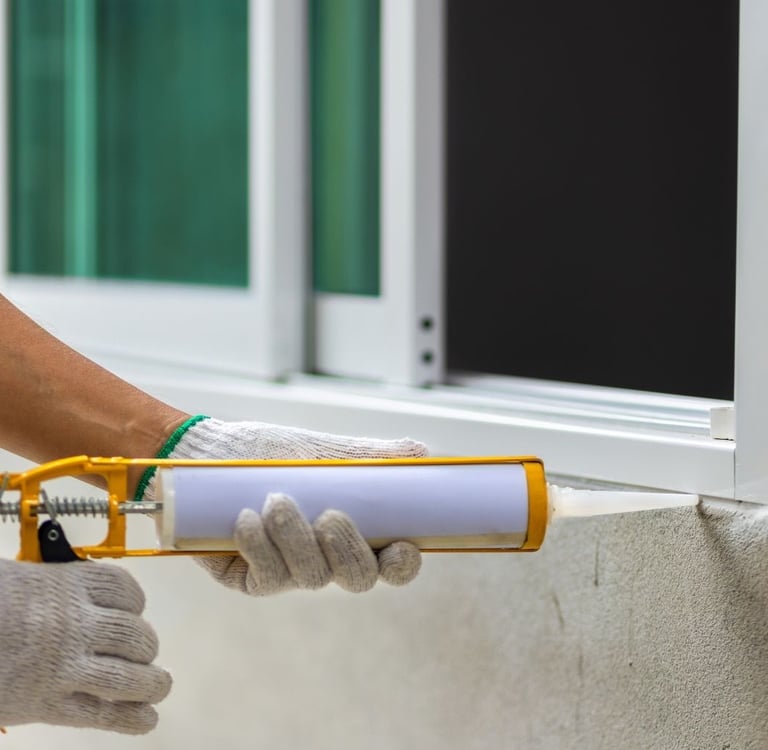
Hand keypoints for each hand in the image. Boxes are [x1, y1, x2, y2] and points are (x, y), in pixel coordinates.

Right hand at [0, 559, 170, 733]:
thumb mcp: (15, 578)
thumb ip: (48, 585)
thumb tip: (72, 593)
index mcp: (66, 585)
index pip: (123, 590)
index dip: (135, 603)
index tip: (134, 611)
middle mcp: (74, 624)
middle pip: (132, 635)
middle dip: (145, 646)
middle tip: (144, 654)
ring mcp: (63, 667)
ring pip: (126, 676)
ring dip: (151, 683)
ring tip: (160, 687)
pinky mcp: (46, 705)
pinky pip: (99, 714)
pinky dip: (129, 718)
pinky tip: (147, 720)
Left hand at [143, 417, 427, 594]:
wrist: (210, 451)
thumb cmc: (270, 450)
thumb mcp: (323, 450)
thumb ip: (371, 456)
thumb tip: (423, 453)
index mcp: (355, 531)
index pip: (392, 563)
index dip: (402, 565)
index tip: (402, 546)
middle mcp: (326, 557)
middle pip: (357, 579)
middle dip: (348, 552)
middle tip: (330, 516)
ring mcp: (290, 572)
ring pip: (311, 577)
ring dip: (297, 540)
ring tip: (276, 500)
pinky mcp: (251, 578)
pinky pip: (267, 577)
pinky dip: (260, 547)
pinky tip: (246, 518)